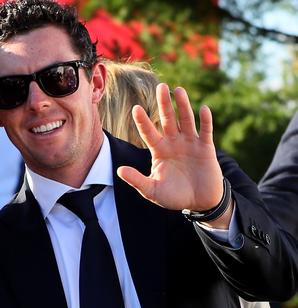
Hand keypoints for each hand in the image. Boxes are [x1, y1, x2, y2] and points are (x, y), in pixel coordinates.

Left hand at [117, 84, 226, 216]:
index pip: (149, 132)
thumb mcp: (152, 190)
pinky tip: (203, 109)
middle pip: (168, 119)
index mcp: (159, 151)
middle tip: (161, 86)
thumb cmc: (173, 196)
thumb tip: (119, 170)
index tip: (135, 108)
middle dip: (164, 104)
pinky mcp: (206, 148)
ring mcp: (190, 143)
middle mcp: (174, 143)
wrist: (198, 202)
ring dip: (183, 106)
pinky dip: (205, 121)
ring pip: (186, 120)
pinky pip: (206, 131)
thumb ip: (137, 180)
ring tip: (178, 90)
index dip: (143, 121)